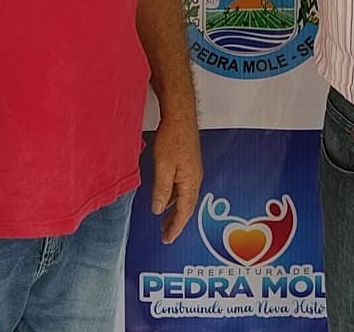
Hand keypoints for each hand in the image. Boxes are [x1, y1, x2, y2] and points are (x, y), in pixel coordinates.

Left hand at [150, 114, 203, 243]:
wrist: (180, 115)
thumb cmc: (173, 138)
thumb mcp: (163, 167)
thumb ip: (161, 190)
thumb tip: (158, 210)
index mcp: (191, 182)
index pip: (184, 212)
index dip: (175, 227)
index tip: (167, 239)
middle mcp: (195, 179)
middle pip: (186, 207)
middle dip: (176, 222)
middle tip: (166, 235)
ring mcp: (192, 170)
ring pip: (184, 197)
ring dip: (175, 209)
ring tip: (164, 220)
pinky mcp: (188, 163)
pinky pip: (183, 186)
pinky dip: (174, 196)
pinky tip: (166, 196)